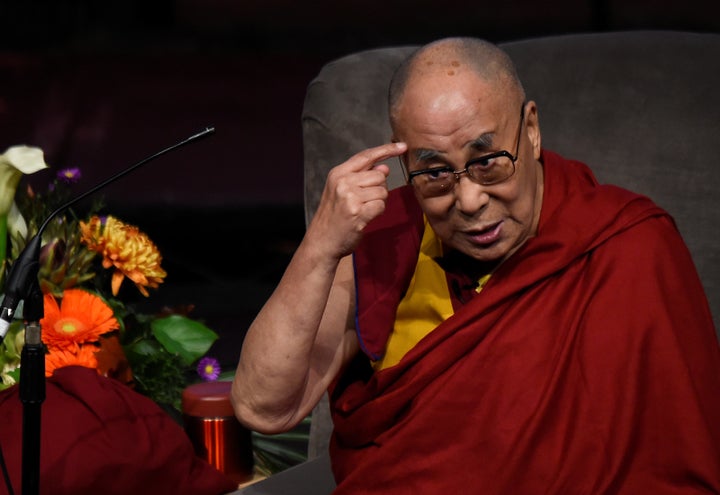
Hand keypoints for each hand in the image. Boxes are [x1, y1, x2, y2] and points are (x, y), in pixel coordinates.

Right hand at [307, 142, 406, 259]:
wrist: (322, 241)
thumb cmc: (334, 216)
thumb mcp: (342, 190)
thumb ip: (362, 177)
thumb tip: (384, 167)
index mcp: (338, 173)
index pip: (366, 156)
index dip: (386, 150)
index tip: (402, 146)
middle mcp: (343, 182)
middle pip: (379, 175)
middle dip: (378, 188)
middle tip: (363, 201)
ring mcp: (350, 197)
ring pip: (382, 191)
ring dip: (377, 202)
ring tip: (362, 210)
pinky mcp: (358, 213)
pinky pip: (381, 206)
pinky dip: (377, 213)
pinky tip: (364, 218)